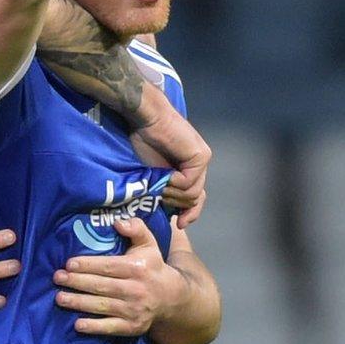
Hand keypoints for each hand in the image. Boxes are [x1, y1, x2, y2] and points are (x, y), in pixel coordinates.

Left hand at [55, 217, 179, 335]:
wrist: (172, 298)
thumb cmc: (152, 268)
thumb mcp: (149, 245)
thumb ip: (136, 229)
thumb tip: (118, 223)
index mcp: (137, 268)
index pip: (108, 266)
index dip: (88, 265)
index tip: (68, 264)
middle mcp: (136, 289)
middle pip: (101, 286)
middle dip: (77, 282)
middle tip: (57, 278)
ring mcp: (134, 310)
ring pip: (102, 306)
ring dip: (79, 303)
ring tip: (59, 298)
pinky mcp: (133, 327)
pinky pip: (111, 327)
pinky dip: (94, 327)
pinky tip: (77, 325)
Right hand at [128, 97, 208, 222]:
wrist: (145, 118)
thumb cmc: (143, 141)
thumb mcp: (153, 173)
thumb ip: (164, 188)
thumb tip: (170, 213)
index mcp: (189, 169)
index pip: (197, 198)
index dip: (190, 213)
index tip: (179, 225)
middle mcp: (199, 166)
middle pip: (195, 199)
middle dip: (177, 204)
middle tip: (160, 197)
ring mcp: (202, 161)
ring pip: (192, 194)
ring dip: (172, 194)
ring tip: (159, 184)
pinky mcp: (200, 157)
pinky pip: (188, 183)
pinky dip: (174, 184)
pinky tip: (164, 174)